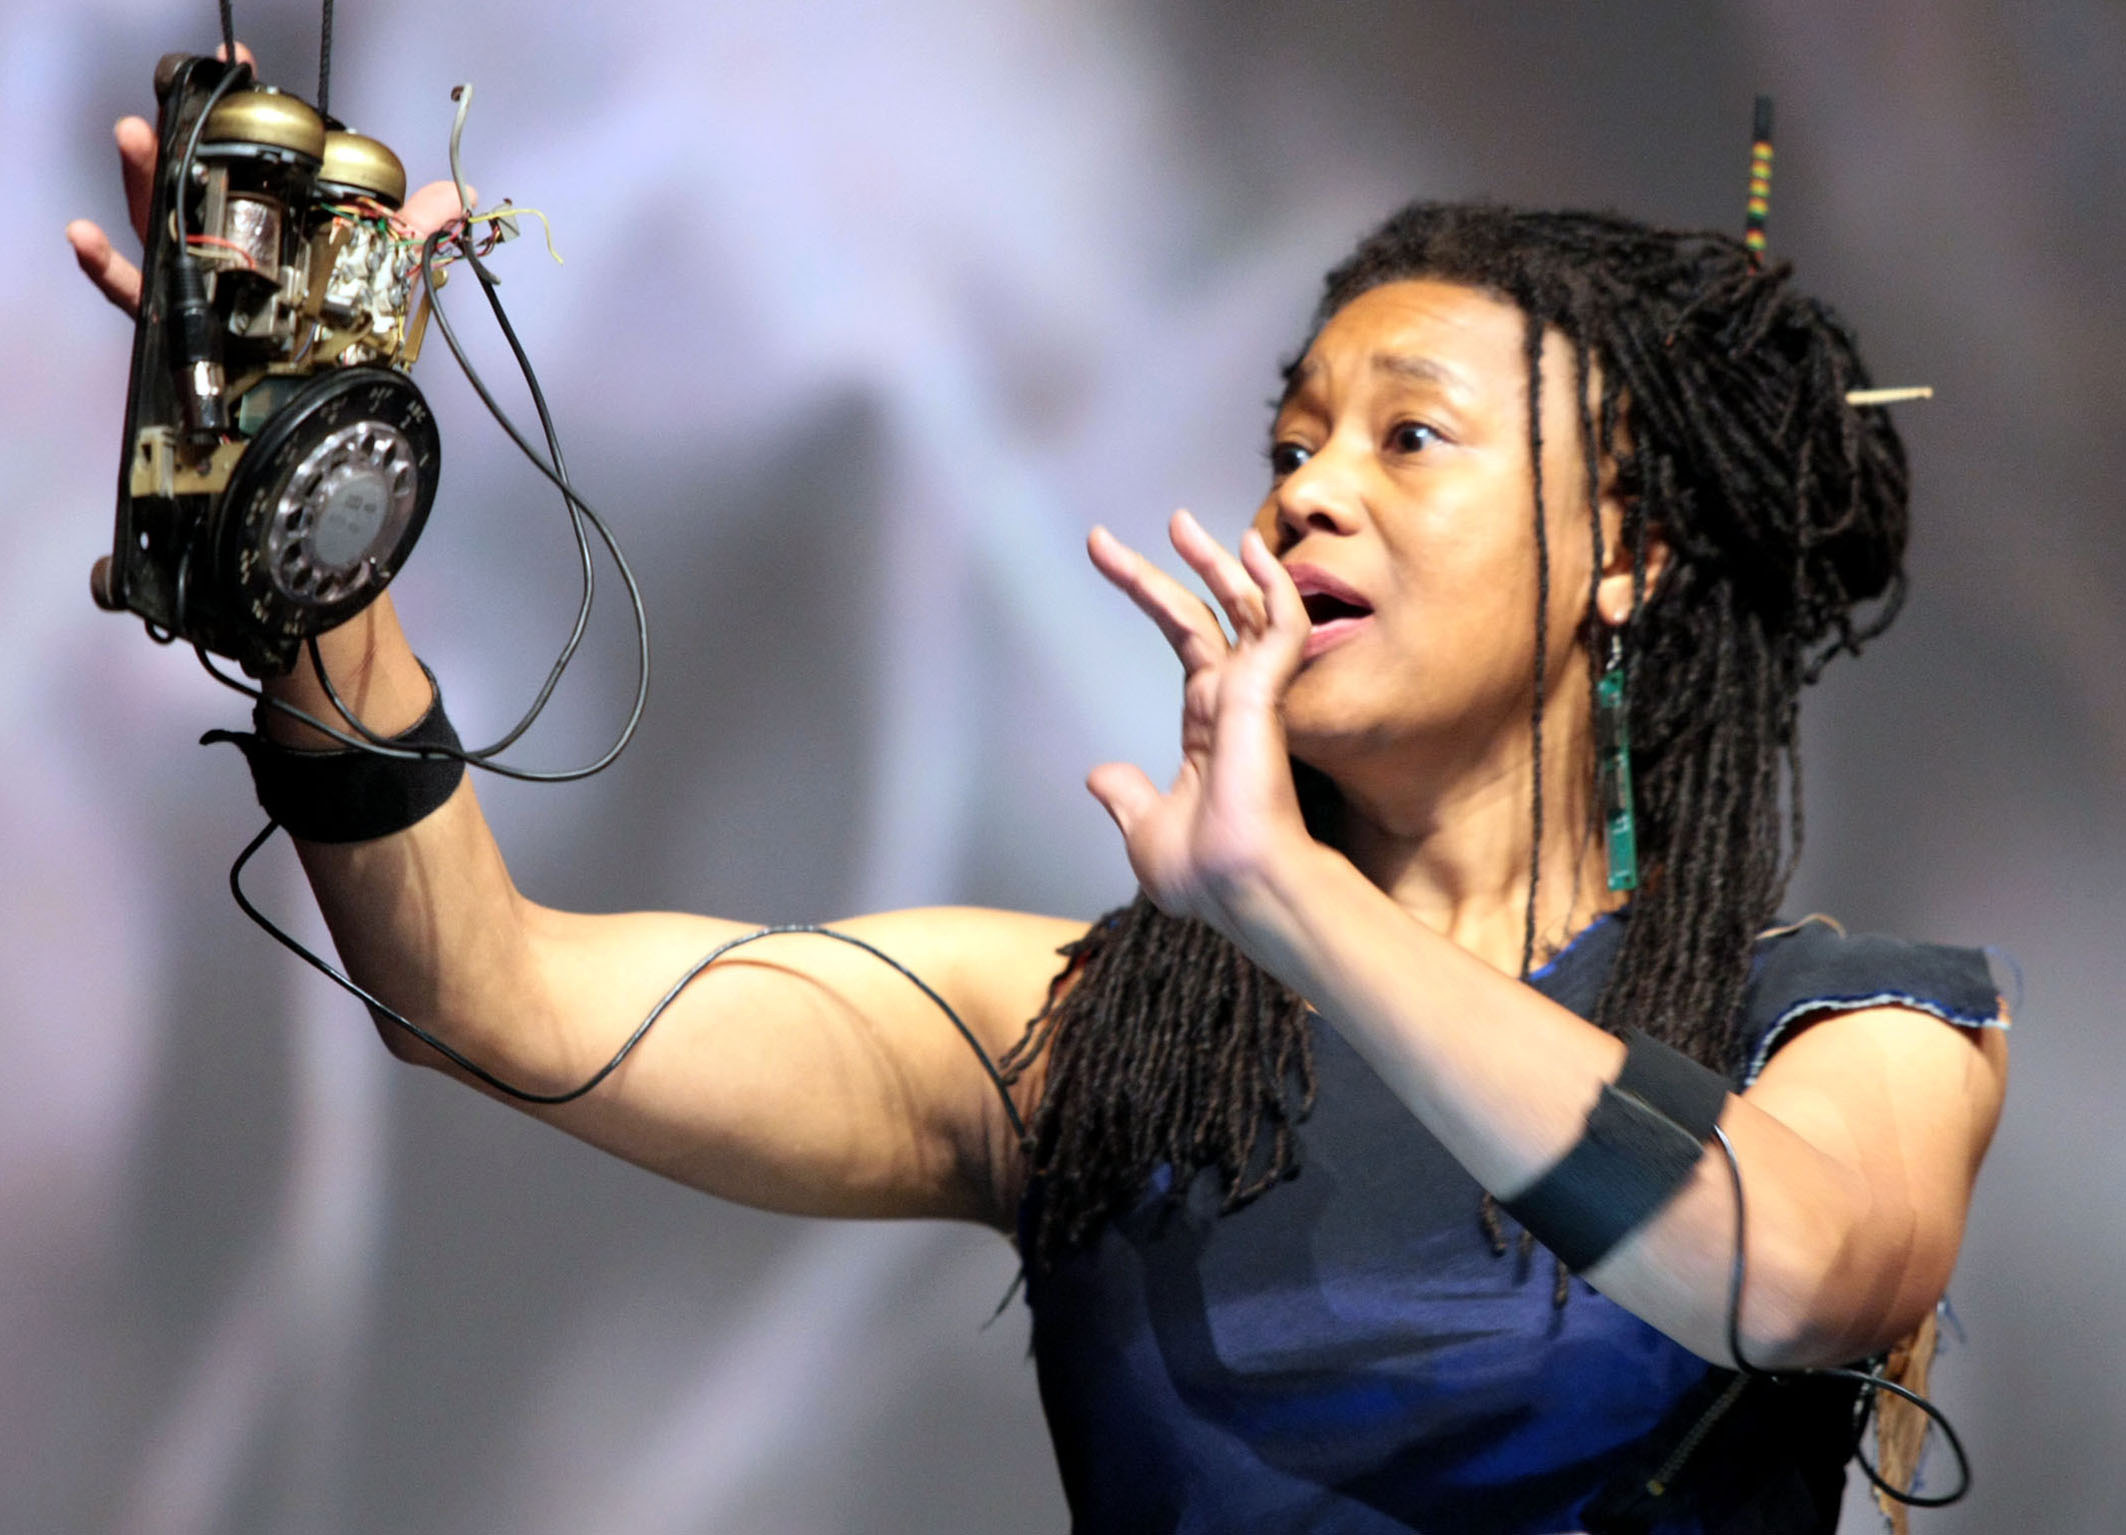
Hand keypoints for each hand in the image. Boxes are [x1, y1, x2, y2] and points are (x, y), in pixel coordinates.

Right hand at [66, 43, 470, 318]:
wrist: (326, 399)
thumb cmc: (342, 332)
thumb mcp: (385, 271)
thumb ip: (418, 230)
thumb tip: (465, 193)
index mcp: (267, 224)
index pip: (249, 158)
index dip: (241, 112)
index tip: (237, 63)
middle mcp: (227, 242)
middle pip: (194, 182)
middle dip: (179, 137)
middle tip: (168, 100)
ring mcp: (199, 277)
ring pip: (158, 221)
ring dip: (139, 176)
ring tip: (132, 135)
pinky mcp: (179, 321)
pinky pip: (131, 293)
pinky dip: (103, 265)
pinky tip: (82, 234)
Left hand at [1085, 510, 1316, 936]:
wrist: (1234, 887)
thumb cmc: (1203, 874)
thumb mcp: (1146, 828)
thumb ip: (1129, 796)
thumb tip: (1100, 776)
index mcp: (1208, 725)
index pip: (1185, 640)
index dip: (1150, 592)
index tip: (1105, 553)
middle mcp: (1232, 702)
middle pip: (1211, 614)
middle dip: (1181, 566)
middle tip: (1159, 522)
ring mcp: (1252, 695)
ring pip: (1246, 608)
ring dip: (1221, 563)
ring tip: (1183, 522)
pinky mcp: (1267, 694)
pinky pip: (1280, 624)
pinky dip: (1272, 585)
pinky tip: (1253, 550)